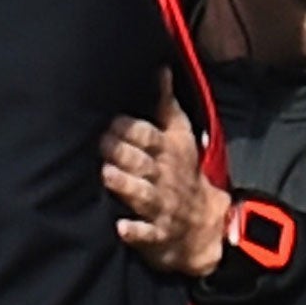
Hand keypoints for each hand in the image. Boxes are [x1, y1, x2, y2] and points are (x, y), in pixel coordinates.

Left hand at [102, 69, 230, 277]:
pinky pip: (147, 234)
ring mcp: (162, 207)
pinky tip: (122, 227)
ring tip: (107, 175)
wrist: (205, 223)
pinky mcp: (158, 234)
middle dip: (122, 153)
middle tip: (100, 144)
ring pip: (142, 195)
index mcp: (168, 152)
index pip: (149, 136)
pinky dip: (136, 232)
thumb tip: (160, 69)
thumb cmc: (184, 172)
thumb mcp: (181, 136)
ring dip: (126, 185)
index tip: (110, 121)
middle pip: (142, 162)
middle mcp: (164, 177)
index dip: (130, 128)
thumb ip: (166, 104)